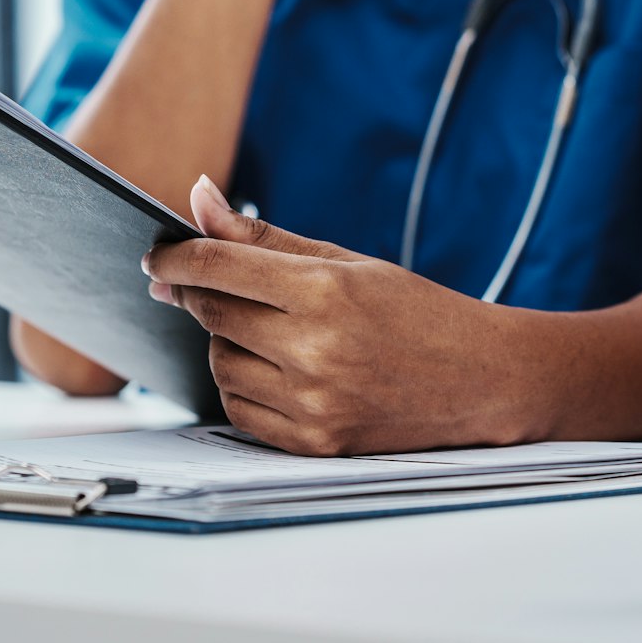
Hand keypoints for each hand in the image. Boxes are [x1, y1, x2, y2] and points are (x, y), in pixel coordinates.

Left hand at [145, 176, 525, 455]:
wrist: (484, 381)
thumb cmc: (419, 313)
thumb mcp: (350, 263)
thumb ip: (267, 238)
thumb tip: (199, 199)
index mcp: (327, 291)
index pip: (218, 267)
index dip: (175, 257)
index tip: (157, 255)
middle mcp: (315, 349)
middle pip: (212, 314)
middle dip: (197, 294)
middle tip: (203, 285)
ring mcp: (313, 403)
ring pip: (220, 365)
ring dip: (225, 342)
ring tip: (266, 331)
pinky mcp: (313, 443)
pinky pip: (239, 411)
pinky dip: (242, 387)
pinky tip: (275, 369)